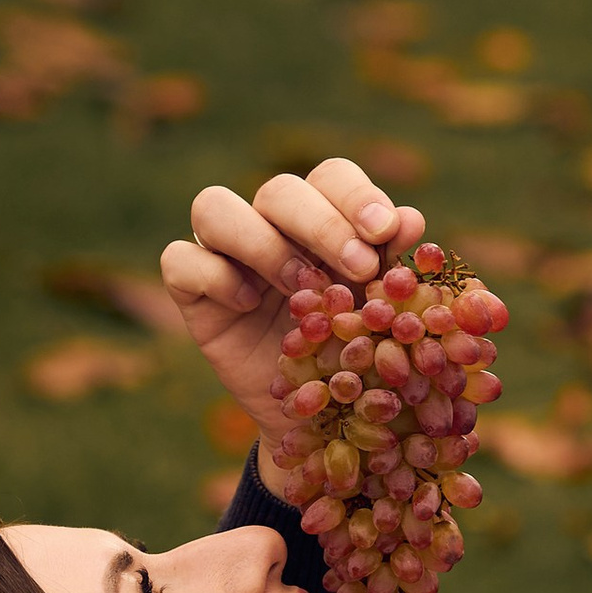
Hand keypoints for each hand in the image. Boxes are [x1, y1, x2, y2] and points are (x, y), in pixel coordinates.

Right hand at [160, 161, 426, 447]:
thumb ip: (394, 268)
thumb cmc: (357, 354)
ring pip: (214, 207)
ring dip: (262, 243)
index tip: (386, 232)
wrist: (323, 415)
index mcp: (323, 218)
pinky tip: (249, 305)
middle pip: (279, 189)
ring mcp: (224, 253)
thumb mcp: (383, 316)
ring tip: (300, 287)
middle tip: (358, 268)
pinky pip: (179, 260)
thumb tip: (411, 220)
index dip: (356, 196)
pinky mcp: (191, 290)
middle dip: (322, 224)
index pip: (331, 177)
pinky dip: (215, 276)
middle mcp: (270, 224)